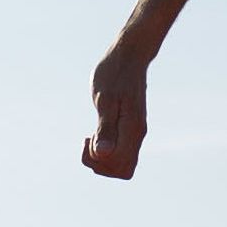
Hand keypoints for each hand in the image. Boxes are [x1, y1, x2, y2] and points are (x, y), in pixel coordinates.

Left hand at [80, 49, 149, 178]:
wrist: (129, 56)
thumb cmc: (114, 73)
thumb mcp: (104, 99)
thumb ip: (105, 127)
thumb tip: (103, 153)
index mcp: (132, 129)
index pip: (117, 164)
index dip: (98, 160)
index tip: (89, 137)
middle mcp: (137, 135)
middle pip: (122, 170)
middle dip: (99, 163)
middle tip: (89, 138)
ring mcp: (135, 134)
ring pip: (123, 165)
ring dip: (103, 159)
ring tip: (91, 137)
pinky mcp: (131, 130)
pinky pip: (122, 154)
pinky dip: (107, 151)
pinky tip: (97, 134)